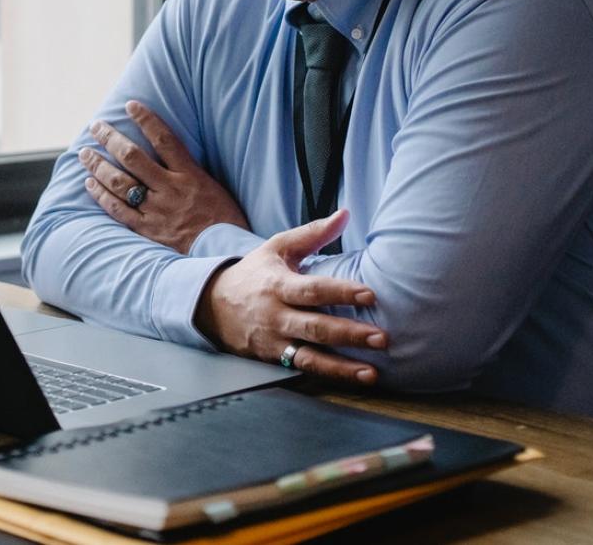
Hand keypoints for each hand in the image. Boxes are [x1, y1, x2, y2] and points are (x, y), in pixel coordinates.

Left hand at [80, 100, 249, 253]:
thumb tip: (167, 150)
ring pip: (120, 182)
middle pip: (133, 157)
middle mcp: (171, 189)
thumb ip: (189, 169)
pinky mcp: (147, 230)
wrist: (225, 254)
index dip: (146, 119)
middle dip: (111, 138)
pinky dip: (102, 195)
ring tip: (85, 153)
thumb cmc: (223, 219)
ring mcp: (157, 210)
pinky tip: (90, 183)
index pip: (164, 139)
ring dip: (99, 165)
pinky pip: (118, 210)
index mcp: (190, 175)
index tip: (130, 105)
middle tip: (96, 126)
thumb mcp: (213, 186)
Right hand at [196, 210, 385, 384]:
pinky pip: (303, 368)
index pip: (312, 290)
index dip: (341, 292)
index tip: (370, 294)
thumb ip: (313, 233)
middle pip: (315, 327)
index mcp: (278, 284)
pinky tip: (354, 377)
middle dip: (348, 334)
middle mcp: (275, 315)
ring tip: (371, 372)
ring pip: (310, 355)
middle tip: (381, 337)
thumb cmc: (253, 273)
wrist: (211, 306)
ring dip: (342, 366)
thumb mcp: (277, 248)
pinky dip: (329, 375)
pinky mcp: (273, 358)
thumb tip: (345, 214)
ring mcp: (274, 340)